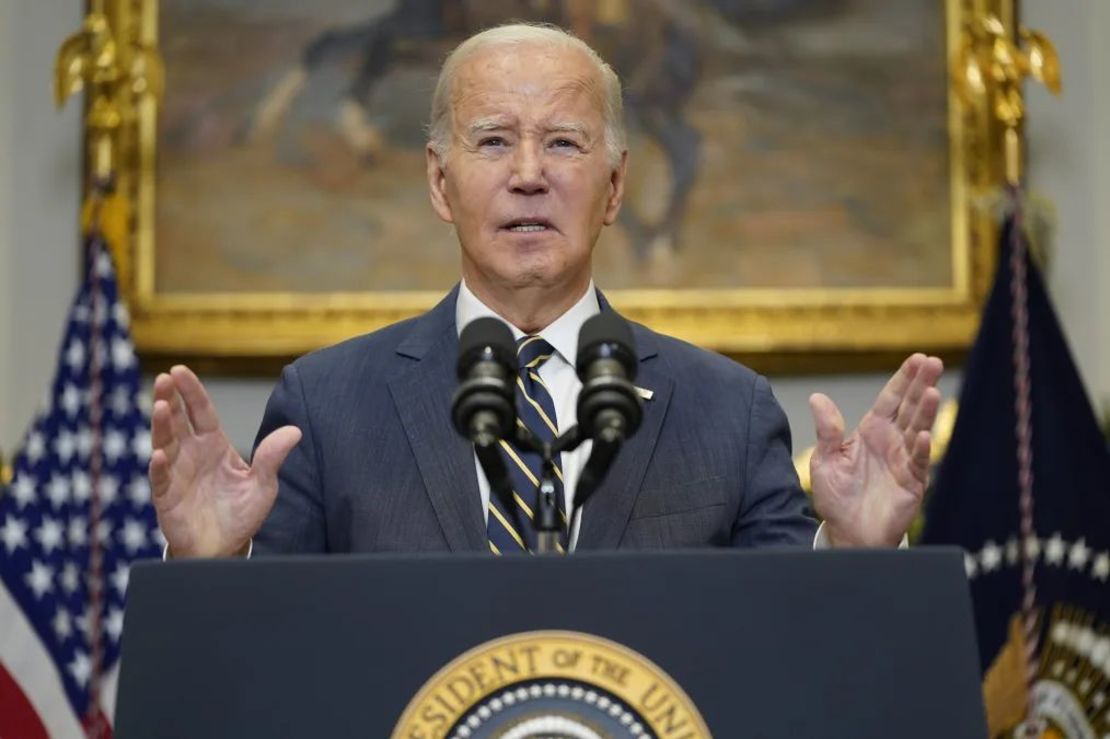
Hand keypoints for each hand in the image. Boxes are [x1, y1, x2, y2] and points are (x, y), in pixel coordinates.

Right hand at [148, 365, 300, 557]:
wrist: (225, 547)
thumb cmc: (241, 513)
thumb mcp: (263, 485)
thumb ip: (272, 457)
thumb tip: (295, 431)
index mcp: (214, 444)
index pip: (201, 411)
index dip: (191, 391)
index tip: (180, 371)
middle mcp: (191, 453)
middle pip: (177, 421)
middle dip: (170, 399)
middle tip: (164, 379)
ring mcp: (176, 473)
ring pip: (164, 443)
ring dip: (161, 426)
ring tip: (159, 407)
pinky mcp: (166, 497)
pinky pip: (160, 479)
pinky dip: (158, 467)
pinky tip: (158, 455)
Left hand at [808, 353, 942, 547]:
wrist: (847, 532)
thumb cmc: (837, 497)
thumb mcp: (825, 460)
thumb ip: (827, 430)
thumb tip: (817, 398)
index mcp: (871, 432)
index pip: (889, 400)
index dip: (903, 380)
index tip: (916, 359)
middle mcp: (891, 443)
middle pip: (909, 408)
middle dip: (920, 385)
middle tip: (932, 362)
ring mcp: (904, 461)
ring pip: (917, 430)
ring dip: (925, 411)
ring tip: (931, 391)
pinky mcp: (912, 484)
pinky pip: (917, 463)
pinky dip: (919, 449)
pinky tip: (921, 435)